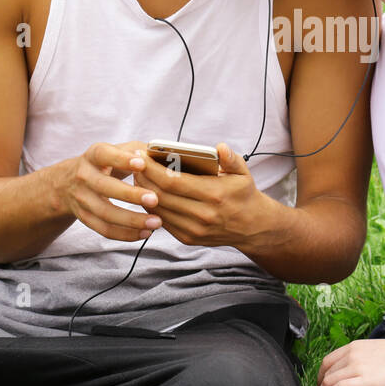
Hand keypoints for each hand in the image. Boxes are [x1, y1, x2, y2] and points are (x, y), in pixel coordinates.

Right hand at [60, 141, 161, 242]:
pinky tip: (145, 233)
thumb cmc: (106, 163)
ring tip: (156, 222)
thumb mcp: (117, 150)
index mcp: (94, 155)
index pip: (104, 155)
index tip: (142, 164)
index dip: (121, 159)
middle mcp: (84, 176)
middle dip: (130, 195)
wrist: (69, 182)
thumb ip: (140, 150)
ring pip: (105, 212)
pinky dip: (125, 234)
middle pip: (104, 187)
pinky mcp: (84, 218)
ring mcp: (82, 199)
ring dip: (132, 220)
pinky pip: (104, 230)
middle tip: (155, 199)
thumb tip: (167, 156)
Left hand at [129, 142, 272, 251]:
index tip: (140, 156)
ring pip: (158, 210)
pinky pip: (162, 220)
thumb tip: (220, 147)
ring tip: (137, 176)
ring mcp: (193, 230)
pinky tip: (147, 193)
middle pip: (160, 195)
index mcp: (214, 195)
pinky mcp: (187, 239)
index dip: (152, 169)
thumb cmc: (243, 194)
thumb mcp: (243, 173)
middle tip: (132, 163)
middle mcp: (202, 215)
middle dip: (143, 178)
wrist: (252, 226)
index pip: (173, 181)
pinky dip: (151, 206)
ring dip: (143, 192)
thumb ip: (231, 158)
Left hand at [315, 337, 384, 385]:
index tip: (321, 384)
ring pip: (329, 381)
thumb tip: (359, 366)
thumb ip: (364, 356)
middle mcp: (352, 355)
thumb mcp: (378, 349)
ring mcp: (357, 367)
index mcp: (355, 346)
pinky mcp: (363, 381)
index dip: (320, 374)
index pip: (328, 360)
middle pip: (326, 372)